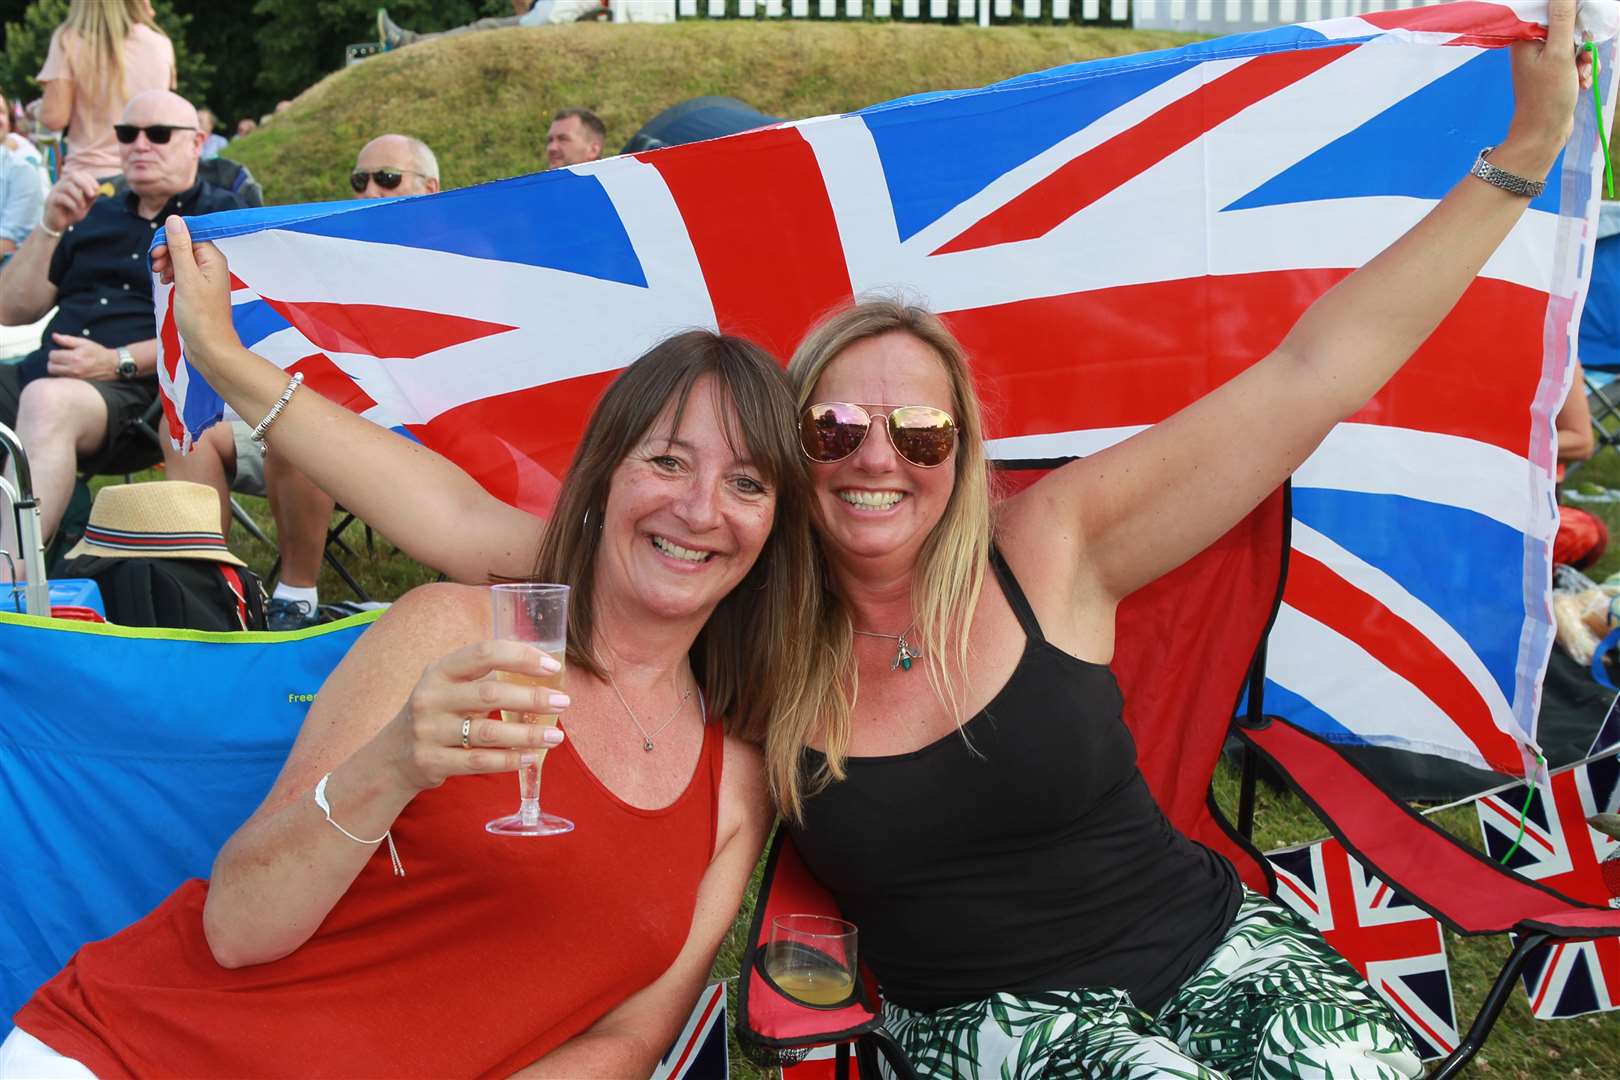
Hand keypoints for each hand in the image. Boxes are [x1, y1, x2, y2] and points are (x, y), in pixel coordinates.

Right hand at [41, 171, 99, 233]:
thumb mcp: (84, 205)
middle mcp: (61, 184)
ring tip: (82, 206)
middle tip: (92, 194)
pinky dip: (72, 203)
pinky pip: (62, 197)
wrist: (59, 224)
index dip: (89, 179)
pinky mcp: (51, 200)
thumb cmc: (71, 212)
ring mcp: (55, 191)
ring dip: (79, 197)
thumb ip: (90, 198)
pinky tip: (75, 210)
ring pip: (67, 186)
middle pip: (72, 175)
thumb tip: (99, 190)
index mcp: (70, 183)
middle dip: (85, 184)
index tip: (98, 188)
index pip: (79, 174)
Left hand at [46, 333, 115, 379]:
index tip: (60, 351)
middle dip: (53, 361)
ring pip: (55, 374)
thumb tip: (54, 336)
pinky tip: (68, 370)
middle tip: (60, 358)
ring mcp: (75, 377)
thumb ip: (67, 339)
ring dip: (56, 368)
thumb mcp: (84, 342)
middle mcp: (74, 369)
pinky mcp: (77, 382)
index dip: (54, 352)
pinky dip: (62, 374)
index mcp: (75, 357)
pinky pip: (62, 379)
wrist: (111, 365)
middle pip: (51, 367)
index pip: (52, 355)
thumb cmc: (98, 352)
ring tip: (64, 364)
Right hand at [152, 214, 242, 372]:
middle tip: (155, 265)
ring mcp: (207, 278)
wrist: (209, 347)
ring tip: (160, 276)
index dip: (171, 238)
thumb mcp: (186, 277)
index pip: (191, 233)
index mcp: (214, 259)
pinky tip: (166, 282)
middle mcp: (213, 266)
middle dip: (167, 250)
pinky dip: (172, 274)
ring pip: (183, 258)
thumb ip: (180, 247)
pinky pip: (183, 272)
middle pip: (186, 244)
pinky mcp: (199, 290)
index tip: (157, 251)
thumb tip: (175, 219)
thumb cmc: (200, 315)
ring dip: (167, 262)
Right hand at [377, 639, 568, 794]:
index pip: (484, 652)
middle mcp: (431, 697)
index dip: (520, 656)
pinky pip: (478, 761)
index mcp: (440, 670)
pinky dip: (508, 760)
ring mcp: (428, 731)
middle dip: (532, 698)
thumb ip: (484, 677)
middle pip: (490, 693)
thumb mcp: (449, 687)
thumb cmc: (437, 714)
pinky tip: (530, 758)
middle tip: (563, 702)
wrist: (391, 757)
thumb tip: (541, 670)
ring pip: (488, 732)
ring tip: (555, 736)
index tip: (552, 666)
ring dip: (527, 734)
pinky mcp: (431, 761)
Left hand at [1499, 0, 1590, 175]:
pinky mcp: (1554, 72)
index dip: (1572, 17)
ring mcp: (1543, 60)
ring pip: (1576, 45)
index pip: (1552, 11)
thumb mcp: (1560, 54)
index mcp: (1526, 38)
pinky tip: (1582, 84)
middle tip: (1583, 59)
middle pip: (1568, 27)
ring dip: (1585, 59)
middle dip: (1583, 43)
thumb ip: (1563, 20)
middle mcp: (1532, 47)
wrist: (1543, 134)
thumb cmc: (1548, 96)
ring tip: (1581, 76)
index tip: (1579, 35)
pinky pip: (1576, 61)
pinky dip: (1583, 70)